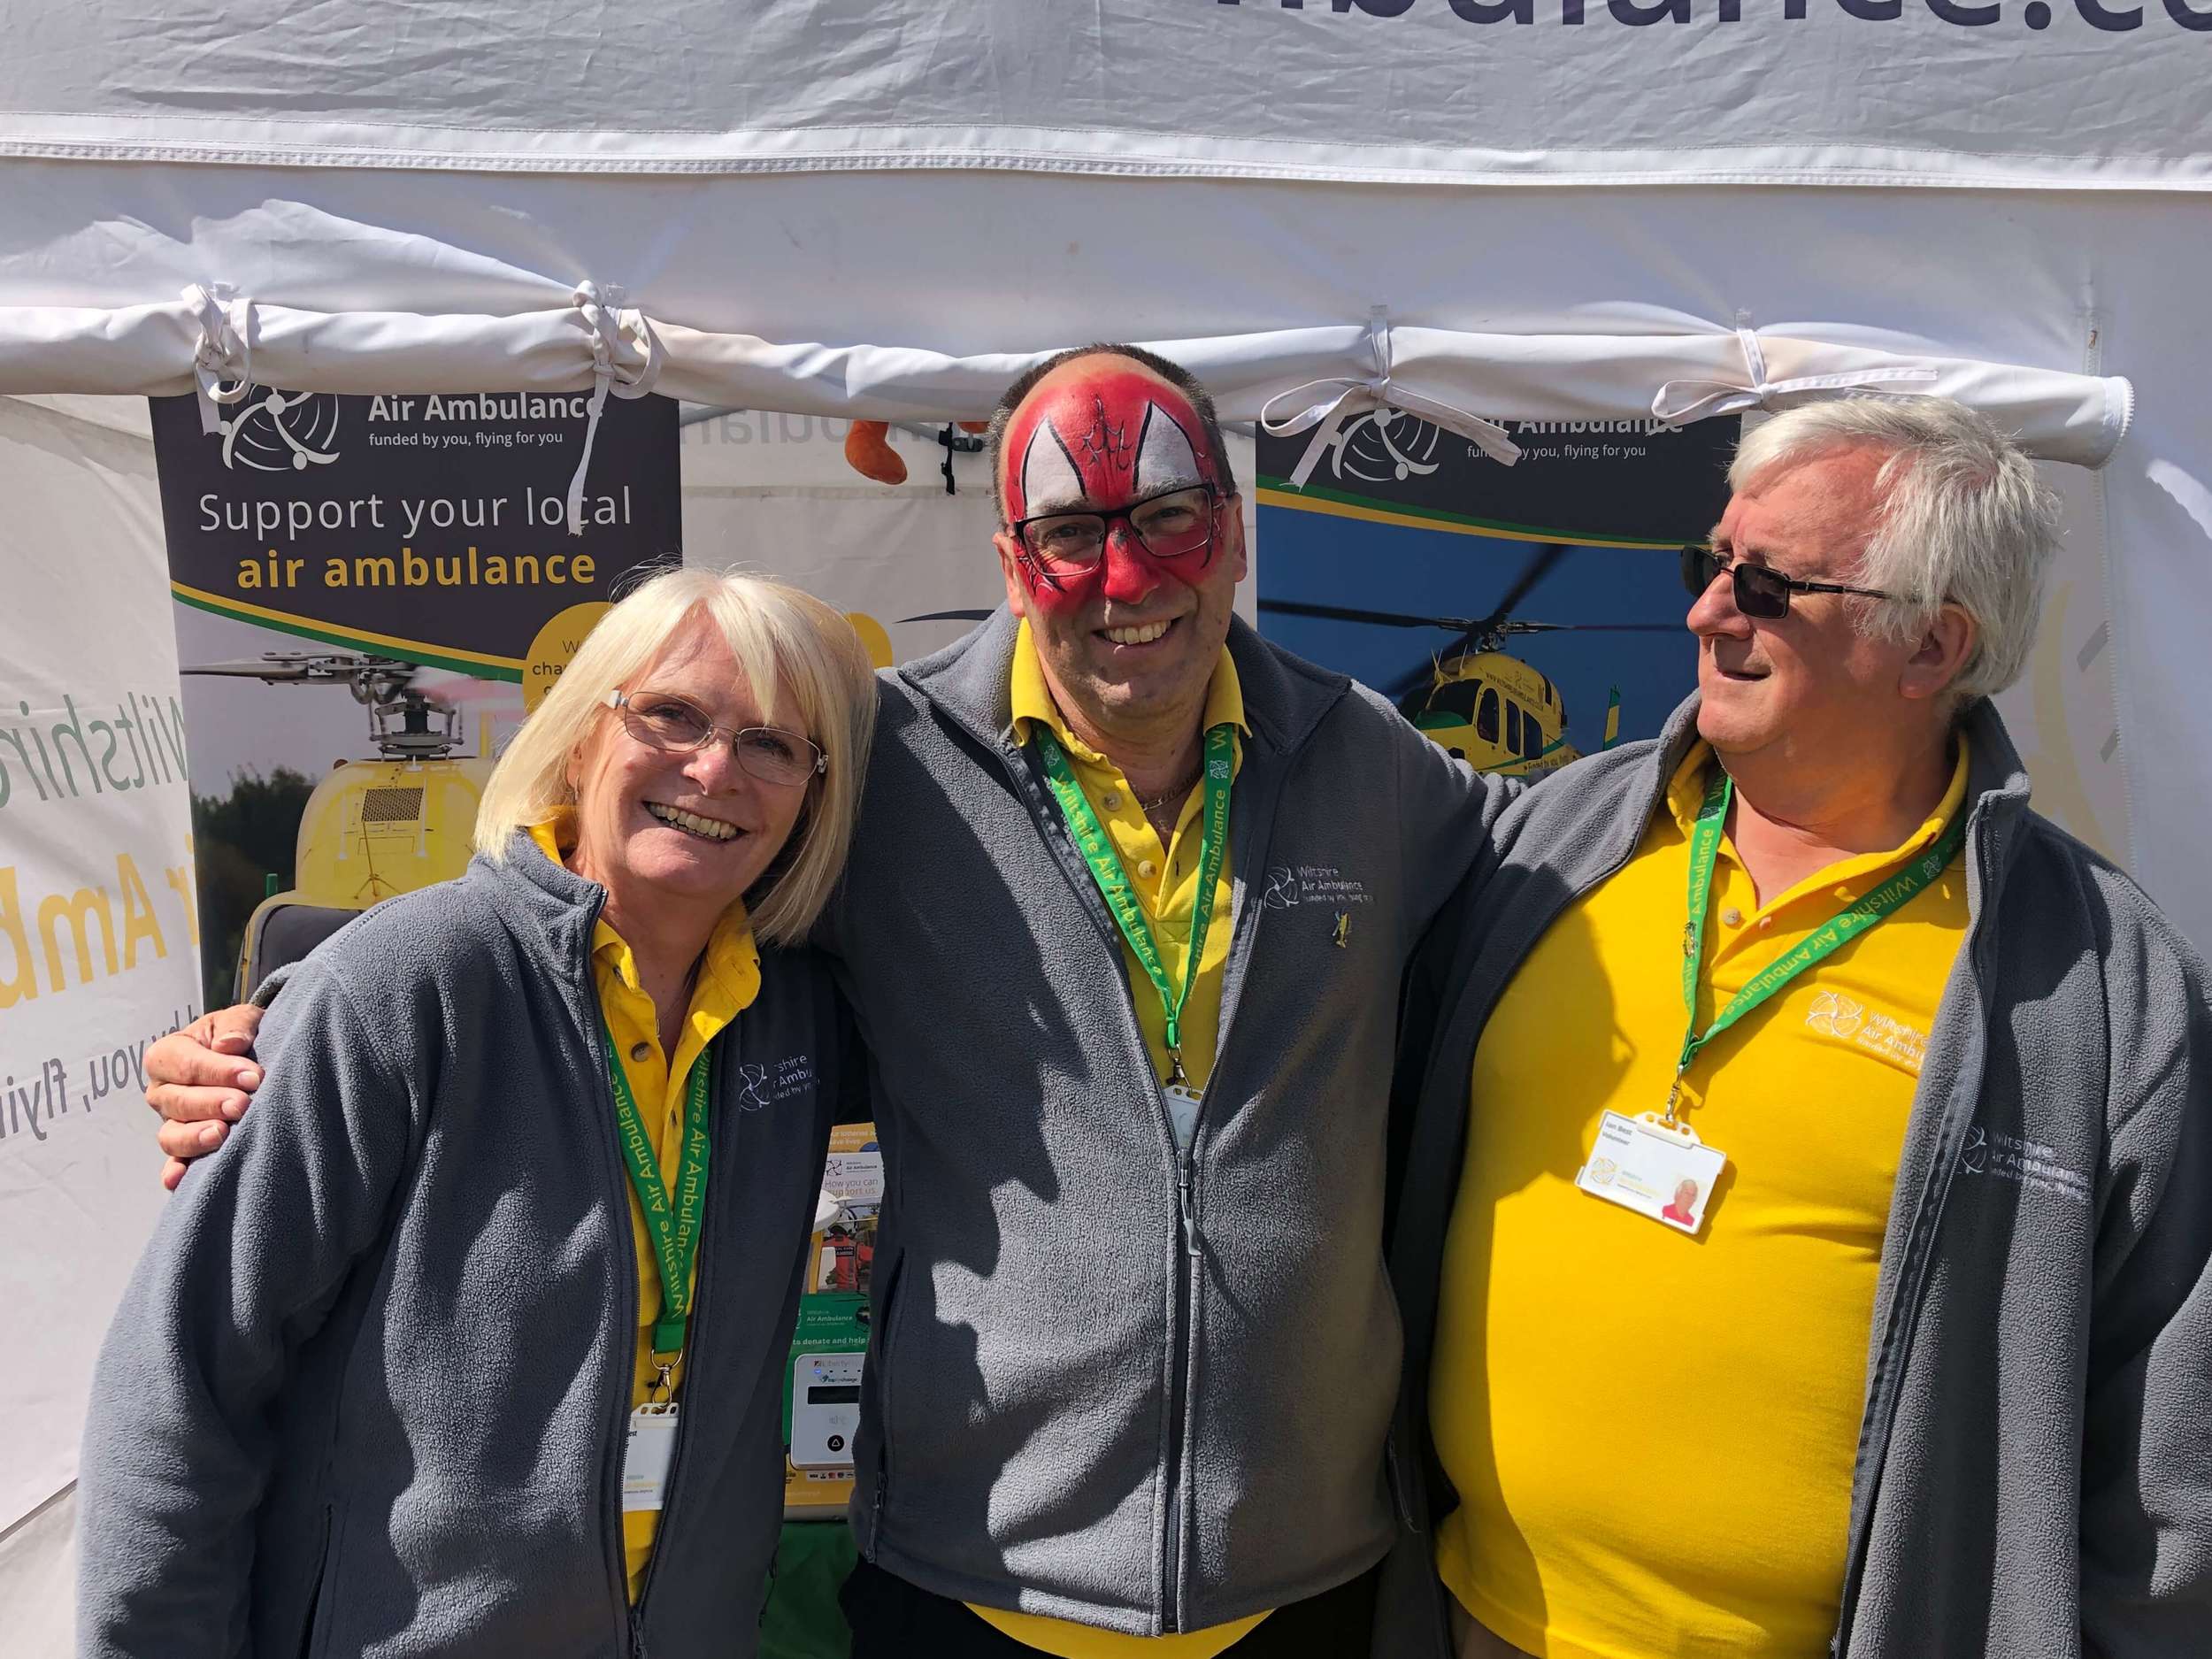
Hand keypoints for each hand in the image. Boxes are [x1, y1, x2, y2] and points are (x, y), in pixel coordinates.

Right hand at [146, 1005, 264, 1190]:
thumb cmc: (240, 1036)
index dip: (218, 1071)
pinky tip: (180, 1180)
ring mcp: (170, 1121)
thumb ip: (236, 1026)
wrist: (248, 1057)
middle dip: (211, 1103)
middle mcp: (163, 1091)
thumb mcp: (241, 1019)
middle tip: (243, 1105)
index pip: (185, 1064)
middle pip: (176, 1102)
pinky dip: (175, 1172)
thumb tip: (230, 1044)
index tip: (254, 1077)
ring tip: (222, 1134)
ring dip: (194, 1137)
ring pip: (171, 1135)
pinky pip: (175, 1163)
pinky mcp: (184, 1147)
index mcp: (168, 1054)